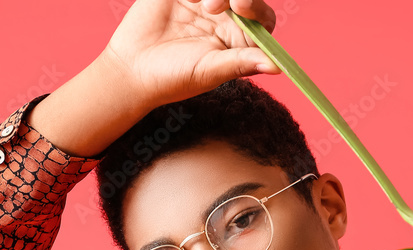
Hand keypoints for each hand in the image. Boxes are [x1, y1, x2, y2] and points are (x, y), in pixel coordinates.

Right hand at [104, 0, 280, 114]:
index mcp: (238, 40)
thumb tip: (279, 67)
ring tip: (202, 3)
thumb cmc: (173, 78)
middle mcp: (227, 17)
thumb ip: (241, 63)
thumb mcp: (209, 71)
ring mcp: (206, 0)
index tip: (241, 6)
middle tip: (215, 4)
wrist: (133, 68)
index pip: (262, 17)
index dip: (257, 8)